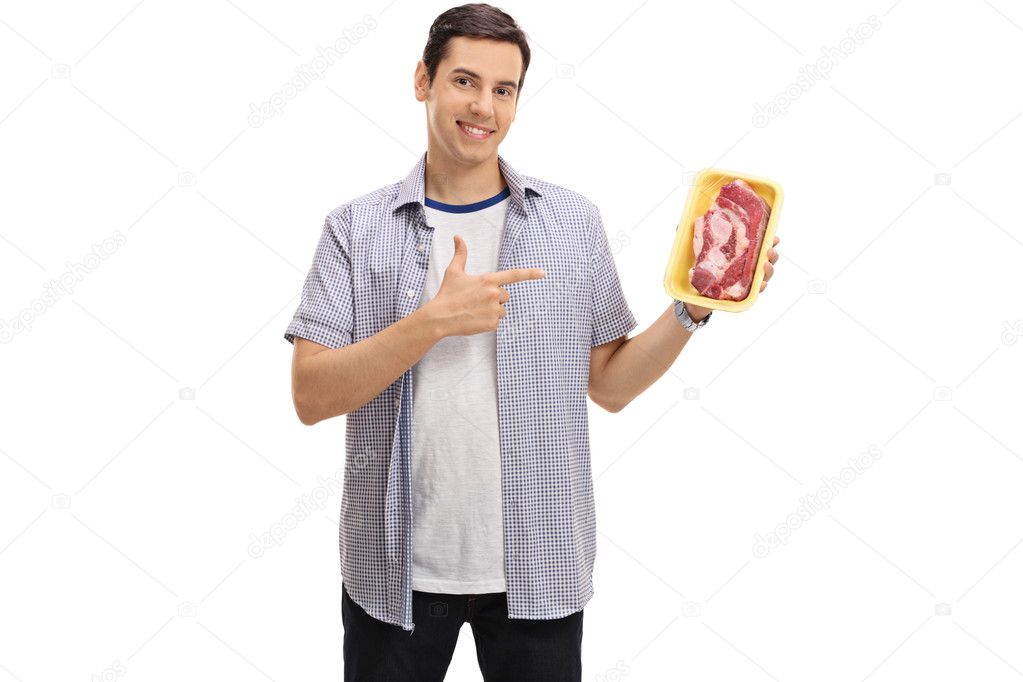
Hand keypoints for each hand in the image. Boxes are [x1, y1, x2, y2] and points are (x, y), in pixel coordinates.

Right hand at [427, 234, 545, 337]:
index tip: (543, 273)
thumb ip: (460, 254)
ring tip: (475, 310)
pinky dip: (488, 322)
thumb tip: (457, 237)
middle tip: (477, 300)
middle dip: (495, 298)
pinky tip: (475, 319)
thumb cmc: (447, 293)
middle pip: (505, 296)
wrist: (440, 317)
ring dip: (492, 311)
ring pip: (502, 310)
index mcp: (488, 280)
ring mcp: (494, 310)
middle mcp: (494, 294)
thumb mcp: (454, 272)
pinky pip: (496, 322)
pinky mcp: (492, 324)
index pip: (514, 275)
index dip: (530, 273)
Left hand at [683, 235, 780, 320]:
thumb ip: (690, 239)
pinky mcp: (741, 295)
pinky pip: (754, 293)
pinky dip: (759, 288)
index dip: (768, 239)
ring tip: (766, 265)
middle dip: (772, 253)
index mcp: (740, 254)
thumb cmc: (699, 272)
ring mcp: (745, 281)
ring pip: (764, 275)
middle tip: (770, 249)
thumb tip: (680, 224)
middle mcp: (746, 267)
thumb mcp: (694, 254)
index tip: (773, 234)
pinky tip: (761, 285)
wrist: (693, 298)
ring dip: (769, 269)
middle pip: (767, 259)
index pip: (758, 244)